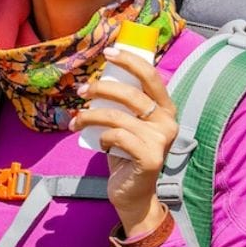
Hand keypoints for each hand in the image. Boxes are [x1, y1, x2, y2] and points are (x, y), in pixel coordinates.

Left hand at [69, 47, 178, 236]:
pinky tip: (99, 143)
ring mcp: (161, 140)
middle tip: (81, 90)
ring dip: (90, 115)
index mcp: (165, 109)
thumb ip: (122, 105)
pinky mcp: (151, 158)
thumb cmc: (126, 155)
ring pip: (117, 116)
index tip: (108, 52)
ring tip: (77, 120)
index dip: (130, 60)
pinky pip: (118, 136)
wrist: (133, 194)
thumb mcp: (127, 124)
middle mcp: (168, 122)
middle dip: (101, 88)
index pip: (151, 76)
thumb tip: (98, 79)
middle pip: (131, 94)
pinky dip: (102, 137)